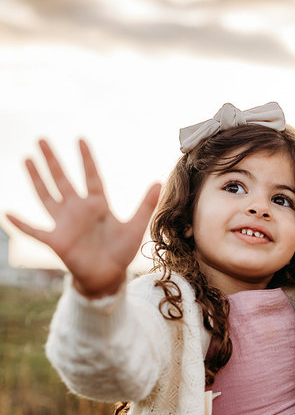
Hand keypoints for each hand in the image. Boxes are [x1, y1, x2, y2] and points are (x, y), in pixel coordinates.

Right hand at [7, 139, 160, 297]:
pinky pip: (35, 230)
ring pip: (47, 196)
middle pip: (63, 179)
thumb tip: (159, 182)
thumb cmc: (121, 252)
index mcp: (98, 205)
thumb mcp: (135, 227)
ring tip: (27, 159)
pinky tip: (7, 214)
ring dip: (37, 178)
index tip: (80, 139)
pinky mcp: (56, 240)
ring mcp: (65, 223)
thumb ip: (145, 205)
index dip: (86, 159)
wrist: (109, 275)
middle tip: (42, 139)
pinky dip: (21, 224)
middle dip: (53, 160)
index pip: (91, 176)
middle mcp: (78, 210)